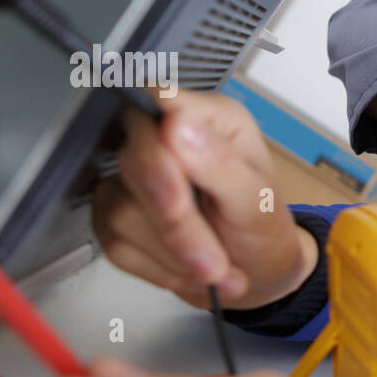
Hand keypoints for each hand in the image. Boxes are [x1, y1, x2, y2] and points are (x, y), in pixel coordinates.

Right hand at [91, 91, 317, 310]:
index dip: (155, 142)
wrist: (253, 274)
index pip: (157, 101)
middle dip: (176, 222)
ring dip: (174, 253)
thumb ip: (221, 162)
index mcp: (209, 119)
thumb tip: (177, 123)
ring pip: (121, 212)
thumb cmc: (263, 228)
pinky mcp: (113, 213)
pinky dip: (159, 268)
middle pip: (135, 162)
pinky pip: (116, 243)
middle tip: (213, 259)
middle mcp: (164, 138)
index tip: (176, 192)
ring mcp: (133, 177)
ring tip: (215, 266)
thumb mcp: (258, 201)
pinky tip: (190, 268)